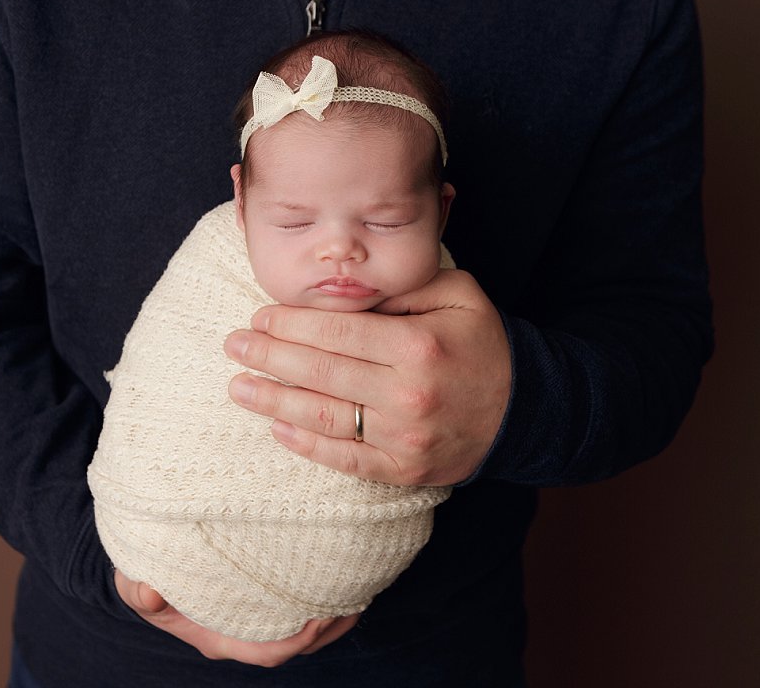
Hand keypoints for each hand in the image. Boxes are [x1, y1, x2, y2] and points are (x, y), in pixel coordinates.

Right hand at [114, 570, 358, 666]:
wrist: (152, 560)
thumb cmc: (145, 575)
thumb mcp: (133, 581)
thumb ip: (137, 589)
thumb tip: (150, 592)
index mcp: (219, 637)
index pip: (266, 652)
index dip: (296, 641)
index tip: (319, 618)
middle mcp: (244, 633)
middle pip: (297, 644)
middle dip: (329, 629)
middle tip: (354, 601)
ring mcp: (258, 618)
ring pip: (306, 627)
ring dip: (335, 615)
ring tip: (362, 591)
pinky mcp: (267, 598)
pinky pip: (303, 605)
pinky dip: (326, 595)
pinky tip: (345, 576)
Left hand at [224, 269, 509, 485]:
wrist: (525, 408)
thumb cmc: (482, 343)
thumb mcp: (457, 294)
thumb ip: (402, 288)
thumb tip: (345, 291)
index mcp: (417, 346)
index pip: (337, 333)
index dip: (291, 325)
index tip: (259, 317)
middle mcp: (408, 394)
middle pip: (321, 373)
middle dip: (269, 358)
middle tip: (233, 346)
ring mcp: (405, 439)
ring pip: (324, 419)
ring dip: (274, 403)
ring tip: (239, 388)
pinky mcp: (404, 471)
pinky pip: (346, 459)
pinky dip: (307, 446)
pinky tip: (277, 429)